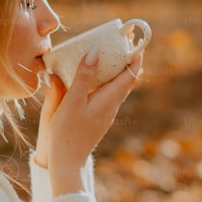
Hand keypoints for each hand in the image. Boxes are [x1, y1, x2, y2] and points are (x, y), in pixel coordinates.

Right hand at [35, 47, 142, 195]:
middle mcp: (112, 105)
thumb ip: (84, 76)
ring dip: (115, 69)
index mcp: (109, 99)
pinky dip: (105, 80)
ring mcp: (106, 112)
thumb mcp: (72, 101)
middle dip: (125, 58)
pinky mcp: (98, 117)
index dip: (134, 54)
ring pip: (117, 86)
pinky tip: (93, 76)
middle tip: (120, 40)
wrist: (67, 163)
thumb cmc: (67, 133)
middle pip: (126, 77)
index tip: (132, 38)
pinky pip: (107, 93)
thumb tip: (96, 51)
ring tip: (108, 52)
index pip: (130, 72)